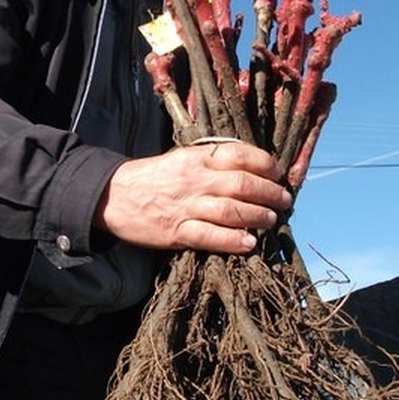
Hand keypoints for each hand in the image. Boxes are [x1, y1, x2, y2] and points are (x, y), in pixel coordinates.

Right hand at [94, 141, 291, 253]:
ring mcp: (186, 207)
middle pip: (243, 184)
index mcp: (197, 158)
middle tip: (284, 200)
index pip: (240, 155)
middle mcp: (195, 180)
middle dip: (270, 193)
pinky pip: (211, 237)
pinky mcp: (177, 232)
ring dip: (258, 216)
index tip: (278, 173)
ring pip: (232, 211)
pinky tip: (249, 243)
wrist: (114, 195)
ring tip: (272, 220)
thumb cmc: (153, 177)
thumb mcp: (181, 158)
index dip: (265, 165)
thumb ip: (211, 161)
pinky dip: (233, 241)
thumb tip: (249, 168)